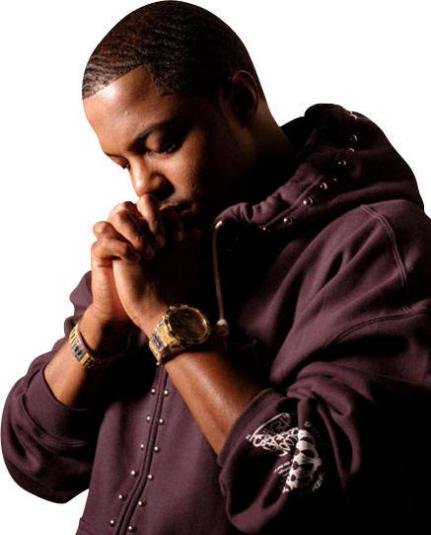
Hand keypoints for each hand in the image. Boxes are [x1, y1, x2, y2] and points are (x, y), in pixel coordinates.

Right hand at [93, 195, 206, 334]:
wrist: (145, 311)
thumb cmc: (163, 285)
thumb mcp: (178, 263)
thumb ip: (186, 245)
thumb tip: (198, 230)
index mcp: (148, 226)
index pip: (154, 204)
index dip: (168, 217)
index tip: (180, 239)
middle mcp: (131, 229)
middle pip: (133, 203)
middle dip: (151, 218)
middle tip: (163, 243)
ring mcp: (115, 239)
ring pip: (117, 214)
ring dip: (135, 230)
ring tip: (148, 253)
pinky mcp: (101, 254)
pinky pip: (104, 238)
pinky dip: (120, 246)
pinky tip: (135, 260)